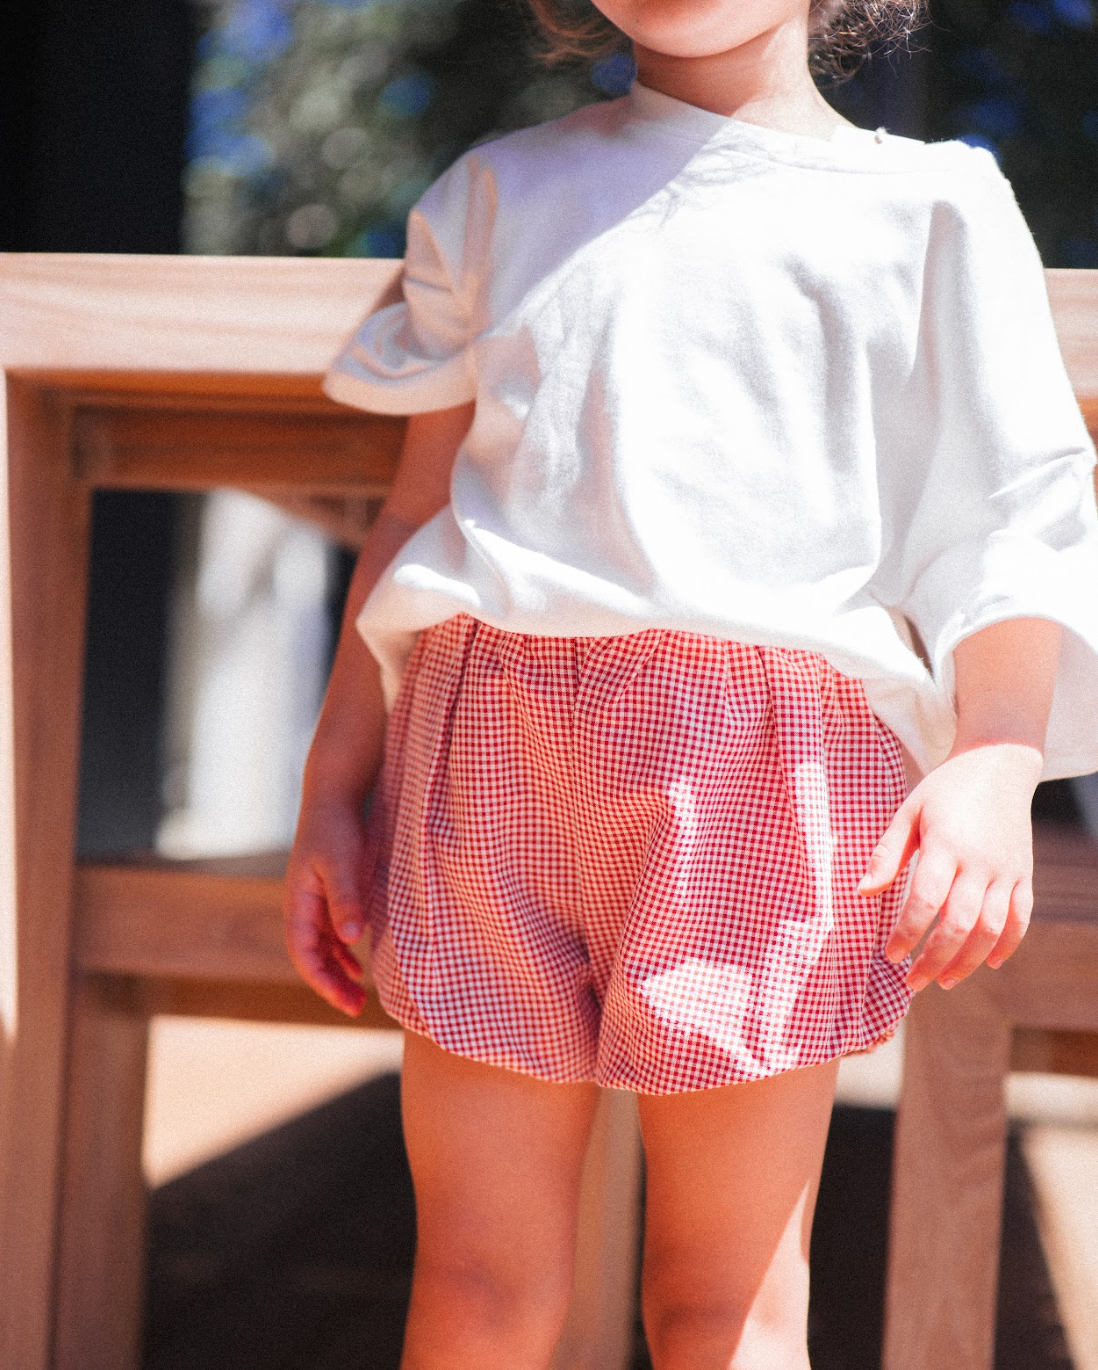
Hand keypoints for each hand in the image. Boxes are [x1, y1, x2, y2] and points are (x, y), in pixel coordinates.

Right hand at [283, 797, 376, 1015]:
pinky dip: (343, 954)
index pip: (304, 955)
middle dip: (331, 985)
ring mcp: (314, 904)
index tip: (345, 1001)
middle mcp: (302, 909)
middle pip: (312, 958)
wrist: (334, 799)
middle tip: (356, 1008)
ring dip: (338, 973)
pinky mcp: (329, 896)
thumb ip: (346, 900)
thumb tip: (352, 940)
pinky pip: (332, 936)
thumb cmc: (336, 829)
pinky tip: (359, 967)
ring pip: (322, 950)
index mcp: (298, 904)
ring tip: (358, 997)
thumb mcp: (342, 864)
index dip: (323, 981)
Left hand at [857, 743, 1040, 991]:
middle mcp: (981, 862)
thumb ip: (887, 854)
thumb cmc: (945, 789)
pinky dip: (1007, 944)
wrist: (999, 766)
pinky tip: (988, 963)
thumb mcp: (909, 811)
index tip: (891, 955)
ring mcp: (1007, 870)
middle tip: (912, 983)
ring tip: (943, 981)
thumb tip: (862, 893)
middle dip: (934, 959)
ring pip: (991, 928)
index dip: (907, 933)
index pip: (926, 900)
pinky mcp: (1024, 874)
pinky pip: (1019, 918)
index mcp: (947, 845)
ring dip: (968, 961)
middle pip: (960, 924)